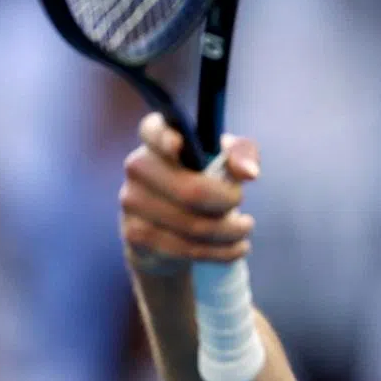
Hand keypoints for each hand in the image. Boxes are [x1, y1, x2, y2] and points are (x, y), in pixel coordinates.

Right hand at [120, 113, 258, 273]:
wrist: (168, 235)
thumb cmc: (201, 186)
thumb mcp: (224, 165)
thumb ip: (240, 155)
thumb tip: (248, 172)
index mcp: (157, 140)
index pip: (153, 130)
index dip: (165, 137)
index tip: (180, 145)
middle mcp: (138, 167)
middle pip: (192, 191)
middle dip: (228, 201)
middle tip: (241, 202)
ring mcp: (132, 202)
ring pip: (194, 225)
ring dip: (231, 231)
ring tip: (244, 227)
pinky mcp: (136, 235)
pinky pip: (188, 249)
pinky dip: (223, 251)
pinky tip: (238, 247)